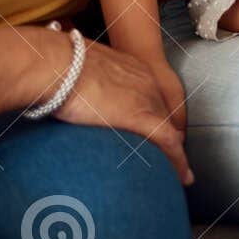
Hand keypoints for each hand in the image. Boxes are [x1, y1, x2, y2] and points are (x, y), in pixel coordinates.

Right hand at [51, 33, 193, 185]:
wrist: (55, 63)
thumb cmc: (56, 66)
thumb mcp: (76, 71)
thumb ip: (81, 83)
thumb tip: (64, 94)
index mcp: (131, 68)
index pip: (150, 97)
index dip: (155, 116)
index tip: (155, 133)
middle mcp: (145, 81)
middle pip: (164, 114)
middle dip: (167, 135)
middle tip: (170, 158)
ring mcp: (145, 97)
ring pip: (168, 130)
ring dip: (172, 153)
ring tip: (177, 172)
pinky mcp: (141, 116)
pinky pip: (167, 142)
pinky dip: (177, 161)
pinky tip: (183, 176)